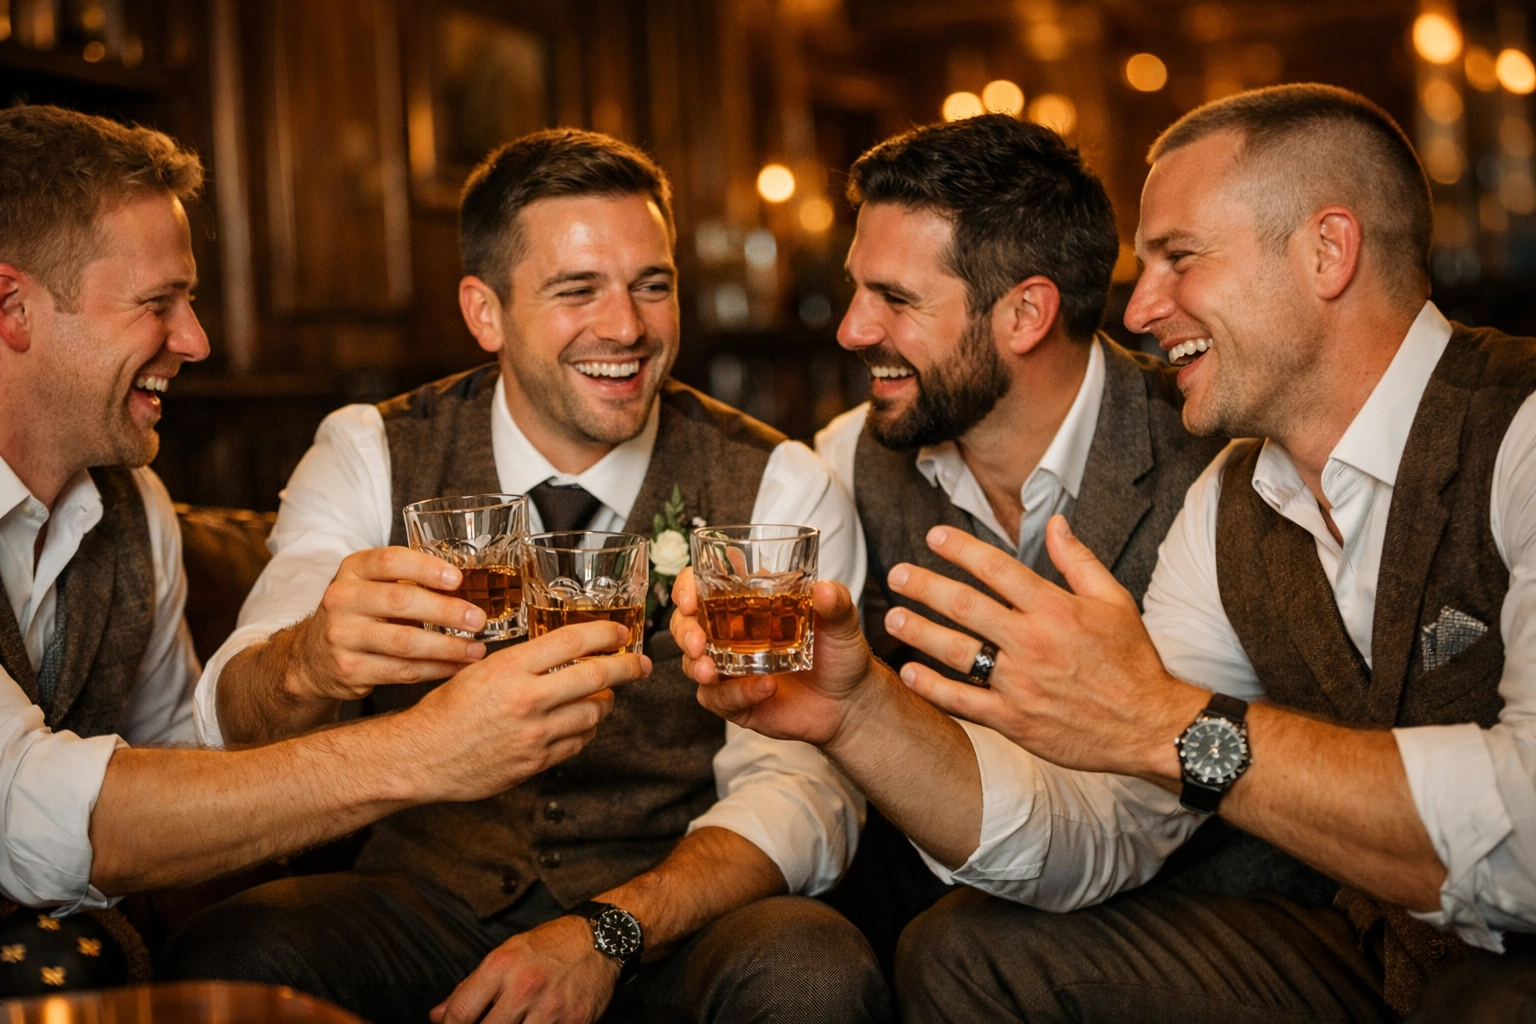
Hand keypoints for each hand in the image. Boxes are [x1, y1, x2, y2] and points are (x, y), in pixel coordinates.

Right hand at [286, 546, 490, 701]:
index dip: (426, 568)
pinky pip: (401, 671)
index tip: (458, 579)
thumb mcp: (371, 585)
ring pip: (404, 642)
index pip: (389, 561)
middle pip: (401, 602)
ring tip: (476, 649)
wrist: (312, 656)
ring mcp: (342, 636)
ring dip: (447, 647)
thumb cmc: (359, 613)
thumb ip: (408, 581)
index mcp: (353, 570)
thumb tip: (472, 586)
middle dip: (446, 611)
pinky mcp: (349, 670)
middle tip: (478, 619)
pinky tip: (456, 666)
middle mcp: (342, 599)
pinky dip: (434, 669)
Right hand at [404, 621, 649, 802]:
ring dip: (603, 703)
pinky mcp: (535, 762)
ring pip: (593, 713)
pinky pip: (577, 743)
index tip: (622, 631)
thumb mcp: (480, 670)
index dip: (605, 633)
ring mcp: (534, 734)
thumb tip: (566, 654)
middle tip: (640, 665)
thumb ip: (524, 662)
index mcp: (511, 667)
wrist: (422, 756)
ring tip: (600, 696)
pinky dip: (584, 731)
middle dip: (627, 668)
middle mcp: (527, 699)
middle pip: (597, 677)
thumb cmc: (446, 710)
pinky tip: (577, 724)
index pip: (572, 641)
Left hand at [431, 914, 618, 1023]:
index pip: (460, 1013)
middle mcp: (524, 987)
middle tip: (489, 1022)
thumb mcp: (505, 955)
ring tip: (513, 1022)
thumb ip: (469, 988)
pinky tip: (536, 1023)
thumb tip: (437, 1015)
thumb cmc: (548, 946)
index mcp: (501, 966)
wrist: (600, 939)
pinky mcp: (573, 1023)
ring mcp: (550, 1009)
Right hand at [669, 568, 889, 746]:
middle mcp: (730, 634)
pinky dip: (738, 693)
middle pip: (686, 626)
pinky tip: (764, 687)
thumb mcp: (842, 622)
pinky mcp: (736, 700)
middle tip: (698, 643)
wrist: (851, 701)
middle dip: (684, 632)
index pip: (701, 587)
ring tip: (713, 671)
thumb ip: (836, 603)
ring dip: (698, 667)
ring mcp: (730, 669)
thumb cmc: (840, 653)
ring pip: (692, 665)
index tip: (690, 599)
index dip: (686, 589)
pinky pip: (721, 699)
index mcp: (746, 604)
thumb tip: (825, 589)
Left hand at [883, 516, 1205, 780]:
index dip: (960, 549)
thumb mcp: (1115, 601)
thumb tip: (1055, 522)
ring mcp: (1021, 683)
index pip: (997, 568)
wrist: (1150, 726)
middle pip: (966, 606)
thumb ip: (1079, 561)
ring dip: (919, 633)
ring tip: (892, 619)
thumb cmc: (1133, 661)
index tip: (933, 536)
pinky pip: (964, 701)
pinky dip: (933, 687)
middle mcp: (1033, 643)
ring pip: (957, 652)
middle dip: (925, 587)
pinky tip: (910, 672)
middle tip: (897, 575)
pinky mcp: (1015, 720)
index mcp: (1056, 609)